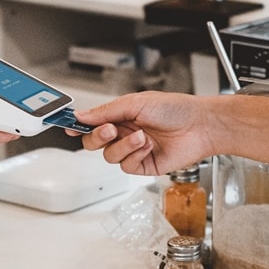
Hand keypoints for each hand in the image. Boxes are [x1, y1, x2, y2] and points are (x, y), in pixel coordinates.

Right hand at [73, 91, 211, 175]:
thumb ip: (106, 111)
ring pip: (109, 156)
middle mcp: (124, 133)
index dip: (78, 125)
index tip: (67, 126)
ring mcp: (133, 150)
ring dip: (124, 146)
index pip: (92, 122)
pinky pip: (126, 166)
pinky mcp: (143, 165)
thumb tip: (81, 115)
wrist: (200, 126)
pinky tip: (148, 146)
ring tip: (141, 136)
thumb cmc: (175, 109)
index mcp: (120, 115)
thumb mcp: (136, 102)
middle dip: (98, 137)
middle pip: (94, 142)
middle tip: (110, 130)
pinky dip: (135, 155)